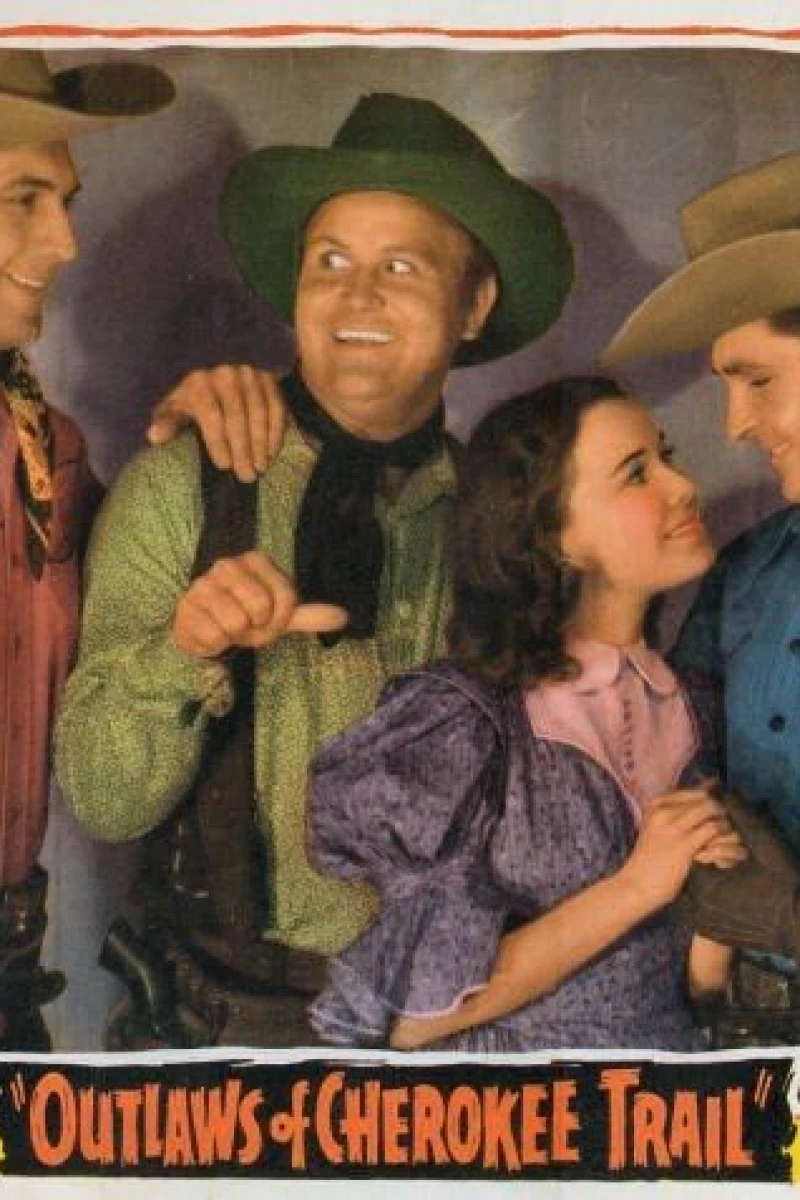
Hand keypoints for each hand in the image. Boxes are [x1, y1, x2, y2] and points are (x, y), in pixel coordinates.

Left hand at [147, 365, 287, 481]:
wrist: (217, 379)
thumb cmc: (192, 404)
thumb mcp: (175, 411)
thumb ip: (167, 423)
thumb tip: (154, 436)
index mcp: (198, 382)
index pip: (211, 415)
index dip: (218, 442)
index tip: (224, 466)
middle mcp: (225, 374)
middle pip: (237, 416)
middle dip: (242, 449)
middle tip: (246, 475)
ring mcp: (250, 374)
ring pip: (259, 413)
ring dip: (261, 443)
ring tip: (260, 468)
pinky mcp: (269, 379)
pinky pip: (277, 408)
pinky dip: (276, 432)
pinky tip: (272, 453)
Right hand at [172, 550, 346, 656]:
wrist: (203, 626)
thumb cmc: (245, 616)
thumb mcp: (279, 615)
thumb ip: (309, 615)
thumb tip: (344, 617)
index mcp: (256, 560)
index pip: (287, 597)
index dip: (281, 619)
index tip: (269, 619)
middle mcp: (228, 565)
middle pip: (261, 608)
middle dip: (259, 628)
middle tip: (248, 625)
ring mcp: (204, 584)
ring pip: (237, 623)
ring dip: (235, 636)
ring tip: (229, 627)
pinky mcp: (187, 606)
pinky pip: (215, 636)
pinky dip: (217, 643)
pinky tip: (212, 631)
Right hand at [622, 786, 737, 911]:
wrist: (636, 886)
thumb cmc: (651, 861)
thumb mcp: (659, 830)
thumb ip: (680, 816)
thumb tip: (712, 793)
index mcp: (657, 805)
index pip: (697, 792)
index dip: (715, 806)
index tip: (718, 824)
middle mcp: (664, 810)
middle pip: (708, 800)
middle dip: (723, 817)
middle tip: (726, 836)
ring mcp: (673, 825)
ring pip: (714, 812)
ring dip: (727, 830)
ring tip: (728, 848)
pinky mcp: (683, 844)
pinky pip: (714, 830)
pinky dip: (725, 844)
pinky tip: (721, 861)